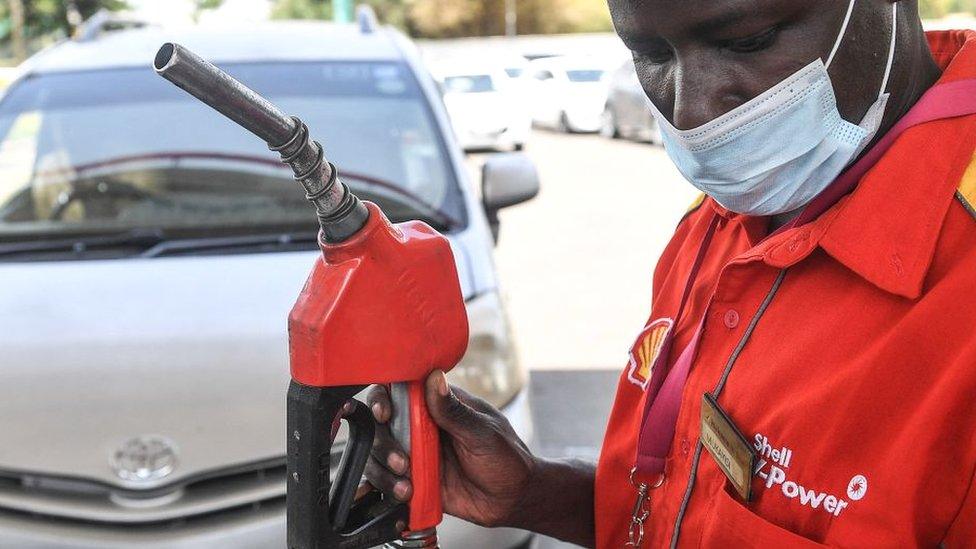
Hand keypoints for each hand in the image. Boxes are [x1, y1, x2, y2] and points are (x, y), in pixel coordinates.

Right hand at [363, 370, 535, 527]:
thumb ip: (455, 410)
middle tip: (402, 461)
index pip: (400, 391)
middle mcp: (421, 428)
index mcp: (438, 405)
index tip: (385, 413)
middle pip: (381, 425)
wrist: (513, 499)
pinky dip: (387, 489)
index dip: (384, 398)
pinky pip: (387, 483)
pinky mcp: (414, 481)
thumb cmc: (506, 457)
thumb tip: (434, 378)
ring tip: (406, 485)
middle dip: (383, 443)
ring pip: (378, 455)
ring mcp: (415, 455)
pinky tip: (405, 495)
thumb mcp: (483, 432)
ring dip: (383, 471)